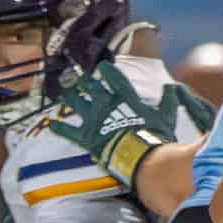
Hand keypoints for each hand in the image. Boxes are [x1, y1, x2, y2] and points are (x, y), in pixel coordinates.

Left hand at [48, 63, 201, 189]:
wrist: (139, 157)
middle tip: (81, 79)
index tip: (102, 65)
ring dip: (70, 97)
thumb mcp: (167, 115)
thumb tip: (171, 87)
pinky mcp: (85, 136)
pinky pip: (67, 131)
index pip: (115, 79)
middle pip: (91, 87)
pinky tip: (50, 123)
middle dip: (85, 82)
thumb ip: (168, 100)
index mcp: (126, 98)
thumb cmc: (155, 137)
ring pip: (76, 103)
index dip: (107, 71)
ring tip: (65, 93)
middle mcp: (106, 105)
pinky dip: (58, 127)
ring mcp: (94, 119)